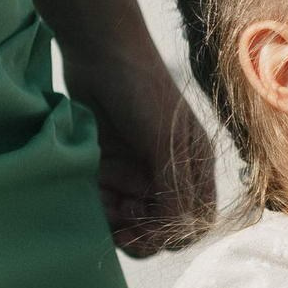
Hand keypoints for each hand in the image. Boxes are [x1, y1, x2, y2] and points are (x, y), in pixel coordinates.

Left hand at [65, 45, 215, 258]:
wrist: (99, 52)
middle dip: (140, 234)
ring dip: (115, 223)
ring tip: (102, 204)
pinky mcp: (108, 169)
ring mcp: (136, 173)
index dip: (171, 234)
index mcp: (194, 168)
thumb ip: (173, 188)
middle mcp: (167, 175)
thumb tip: (178, 235)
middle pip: (159, 228)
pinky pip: (105, 204)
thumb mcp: (163, 140)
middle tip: (118, 224)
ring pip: (129, 222)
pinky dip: (98, 207)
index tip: (144, 226)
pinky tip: (92, 193)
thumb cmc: (141, 89)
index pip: (193, 222)